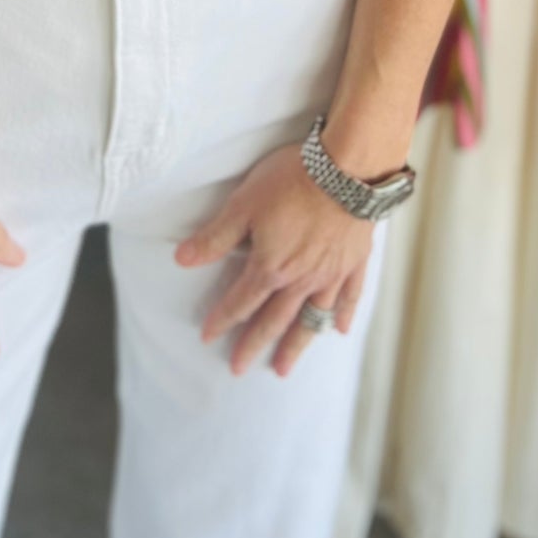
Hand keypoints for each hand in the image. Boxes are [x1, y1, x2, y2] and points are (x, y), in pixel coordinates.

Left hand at [174, 141, 376, 377]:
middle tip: (238, 368)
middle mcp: (301, 280)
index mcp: (271, 267)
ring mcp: (331, 274)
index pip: (241, 301)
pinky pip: (349, 297)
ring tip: (283, 368)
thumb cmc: (292, 181)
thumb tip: (182, 260)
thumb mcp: (243, 204)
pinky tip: (339, 331)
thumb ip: (215, 237)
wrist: (348, 168)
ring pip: (311, 319)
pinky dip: (343, 316)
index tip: (208, 338)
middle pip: (273, 320)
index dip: (222, 320)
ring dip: (295, 345)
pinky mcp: (355, 262)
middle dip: (253, 344)